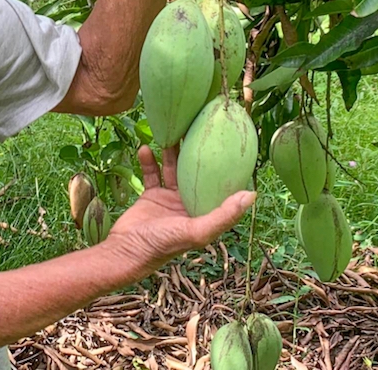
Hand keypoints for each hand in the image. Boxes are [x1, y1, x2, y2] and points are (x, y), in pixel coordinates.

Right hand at [102, 144, 255, 280]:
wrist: (125, 252)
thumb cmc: (162, 245)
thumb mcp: (196, 232)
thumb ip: (224, 216)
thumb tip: (252, 195)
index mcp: (204, 212)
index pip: (219, 185)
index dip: (224, 165)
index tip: (228, 140)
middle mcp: (190, 203)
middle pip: (196, 171)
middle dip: (196, 150)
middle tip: (197, 125)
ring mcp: (170, 198)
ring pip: (174, 168)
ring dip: (172, 151)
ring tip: (172, 130)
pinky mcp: (151, 196)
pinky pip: (152, 173)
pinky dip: (149, 160)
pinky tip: (146, 147)